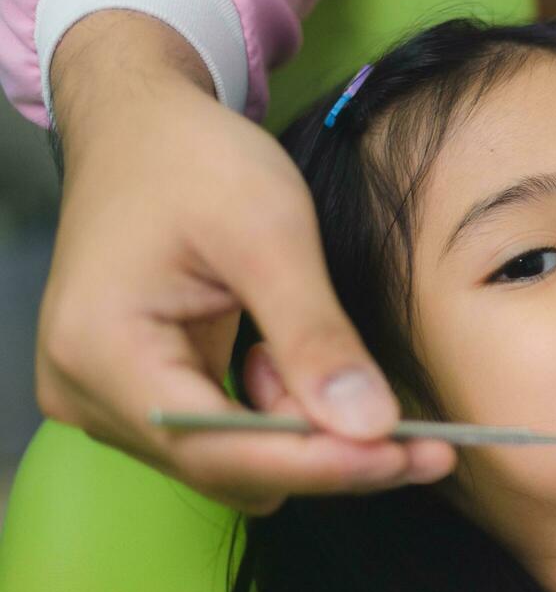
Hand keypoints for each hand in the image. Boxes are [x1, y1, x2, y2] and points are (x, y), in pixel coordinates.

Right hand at [37, 11, 454, 513]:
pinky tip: (294, 364)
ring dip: (304, 433)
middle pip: (228, 467)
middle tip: (428, 445)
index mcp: (102, 353)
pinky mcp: (140, 393)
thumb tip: (371, 427)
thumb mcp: (268, 234)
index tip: (410, 457)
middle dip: (328, 455)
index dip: (321, 464)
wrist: (139, 124)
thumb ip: (315, 336)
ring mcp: (109, 399)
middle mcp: (90, 393)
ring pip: (233, 460)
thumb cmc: (193, 160)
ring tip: (336, 366)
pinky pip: (224, 435)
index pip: (220, 450)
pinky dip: (278, 413)